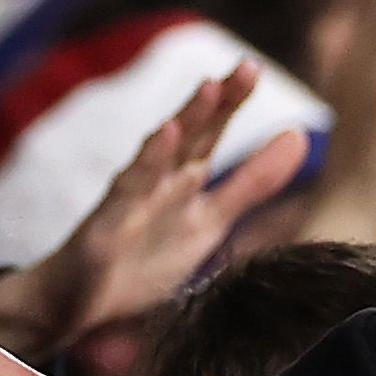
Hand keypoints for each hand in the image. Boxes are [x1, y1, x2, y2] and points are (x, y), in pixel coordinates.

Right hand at [0, 67, 308, 359]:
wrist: (75, 307)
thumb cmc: (139, 260)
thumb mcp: (210, 222)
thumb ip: (251, 183)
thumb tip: (300, 135)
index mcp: (183, 182)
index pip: (210, 135)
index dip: (232, 103)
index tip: (252, 69)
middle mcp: (157, 183)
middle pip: (190, 136)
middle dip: (216, 102)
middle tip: (246, 68)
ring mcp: (129, 202)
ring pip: (160, 155)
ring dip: (184, 121)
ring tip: (209, 89)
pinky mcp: (105, 227)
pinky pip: (129, 191)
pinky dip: (148, 163)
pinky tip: (165, 136)